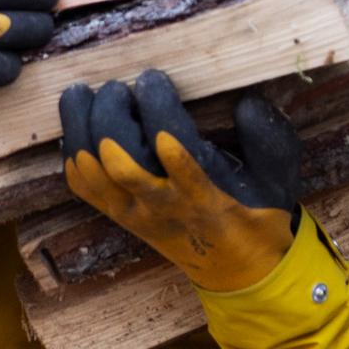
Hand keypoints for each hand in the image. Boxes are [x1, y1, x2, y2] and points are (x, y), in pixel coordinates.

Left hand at [58, 68, 303, 292]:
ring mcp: (132, 211)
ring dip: (79, 125)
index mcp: (200, 190)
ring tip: (82, 94)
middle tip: (118, 86)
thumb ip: (266, 136)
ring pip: (89, 166)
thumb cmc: (257, 214)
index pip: (167, 139)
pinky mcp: (117, 215)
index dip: (154, 102)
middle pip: (114, 153)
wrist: (239, 271)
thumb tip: (246, 101)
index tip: (154, 77)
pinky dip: (71, 151)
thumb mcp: (277, 175)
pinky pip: (81, 185)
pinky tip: (76, 126)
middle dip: (108, 109)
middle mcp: (159, 202)